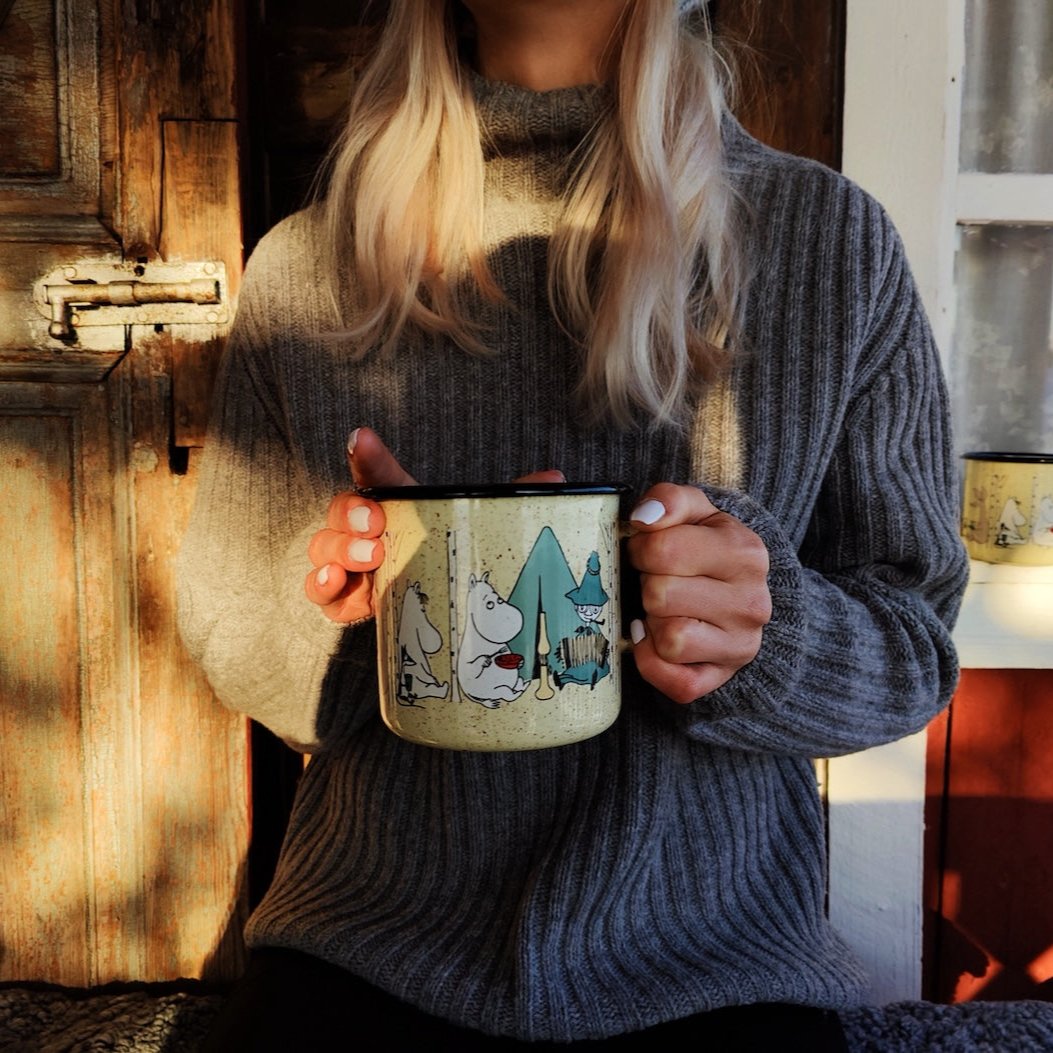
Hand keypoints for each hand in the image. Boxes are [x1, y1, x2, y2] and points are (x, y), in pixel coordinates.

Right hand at [305, 428, 565, 622]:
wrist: (437, 611)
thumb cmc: (451, 558)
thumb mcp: (480, 529)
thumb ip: (510, 503)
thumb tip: (556, 478)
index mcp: (398, 506)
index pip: (378, 473)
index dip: (368, 456)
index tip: (362, 438)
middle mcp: (366, 530)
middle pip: (343, 509)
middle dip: (353, 512)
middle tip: (378, 524)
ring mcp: (351, 564)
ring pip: (324, 546)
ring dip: (340, 549)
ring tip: (370, 559)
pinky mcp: (345, 599)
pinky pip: (320, 592)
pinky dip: (323, 586)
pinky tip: (337, 583)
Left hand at [626, 483, 771, 702]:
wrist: (743, 597)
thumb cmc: (708, 550)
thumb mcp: (697, 512)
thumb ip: (670, 500)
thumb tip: (644, 518)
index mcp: (745, 553)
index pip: (663, 549)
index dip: (641, 548)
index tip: (649, 550)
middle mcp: (751, 602)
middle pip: (660, 595)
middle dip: (647, 584)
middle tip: (658, 580)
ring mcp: (740, 646)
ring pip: (669, 639)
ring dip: (652, 622)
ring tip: (663, 608)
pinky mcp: (721, 678)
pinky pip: (675, 682)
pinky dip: (653, 663)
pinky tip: (655, 640)